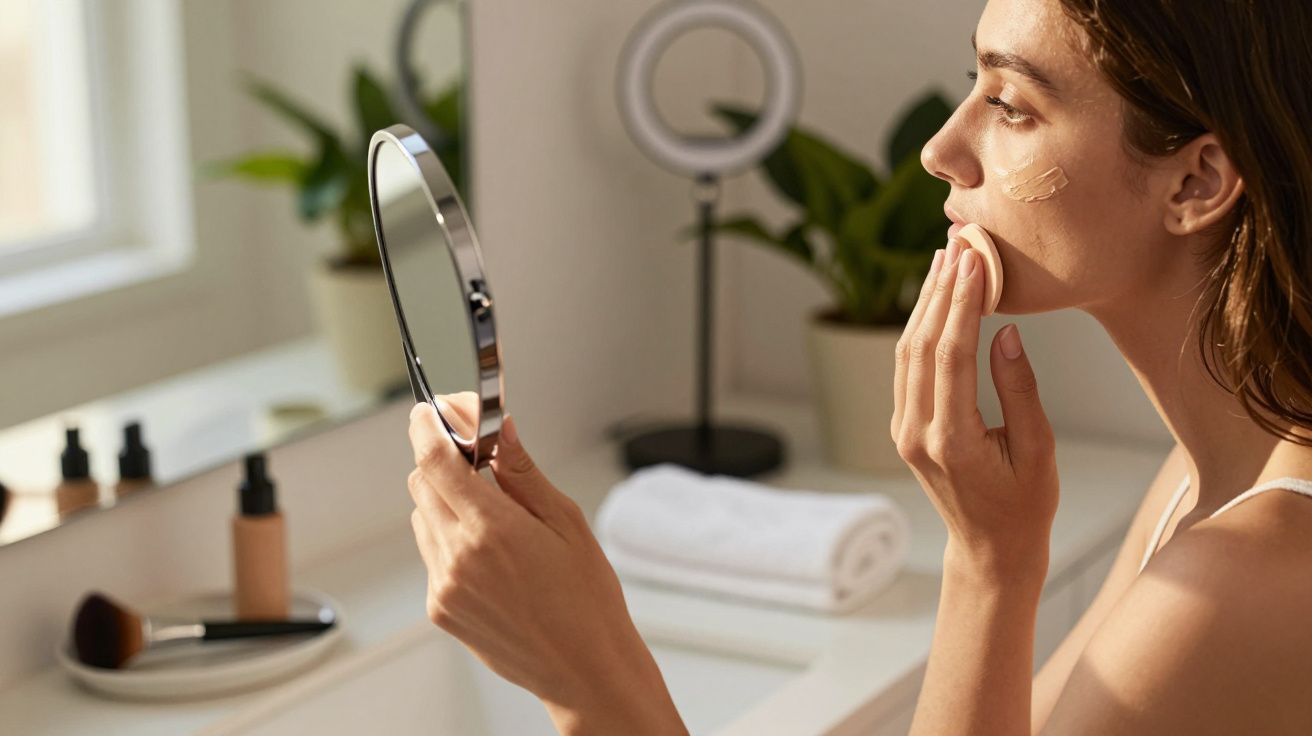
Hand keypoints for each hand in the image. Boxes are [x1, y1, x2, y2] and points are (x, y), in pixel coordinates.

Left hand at [406, 394, 684, 733]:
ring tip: (495, 518)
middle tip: (478, 459)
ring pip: (423, 518)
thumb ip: (522, 471)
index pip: (435, 460)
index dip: (427, 427)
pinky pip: (431, 554)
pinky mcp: (440, 609)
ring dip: (447, 502)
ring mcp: (444, 586)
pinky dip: (450, 540)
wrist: (585, 667)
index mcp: (493, 530)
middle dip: (444, 461)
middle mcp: (458, 558)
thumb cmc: (587, 598)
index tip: (430, 411)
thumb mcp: (565, 521)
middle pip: (422, 484)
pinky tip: (492, 555)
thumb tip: (500, 428)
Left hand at [890, 238, 1059, 582]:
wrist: (989, 550)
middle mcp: (917, 433)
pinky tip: (937, 302)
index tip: (975, 259)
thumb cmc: (1024, 507)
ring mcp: (905, 431)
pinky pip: (908, 369)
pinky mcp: (905, 428)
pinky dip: (922, 330)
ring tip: (946, 260)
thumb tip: (1007, 332)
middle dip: (939, 291)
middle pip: (921, 345)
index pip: (951, 354)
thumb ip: (1020, 390)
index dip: (961, 302)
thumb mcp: (1038, 451)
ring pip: (907, 353)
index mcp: (952, 439)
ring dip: (925, 304)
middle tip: (959, 245)